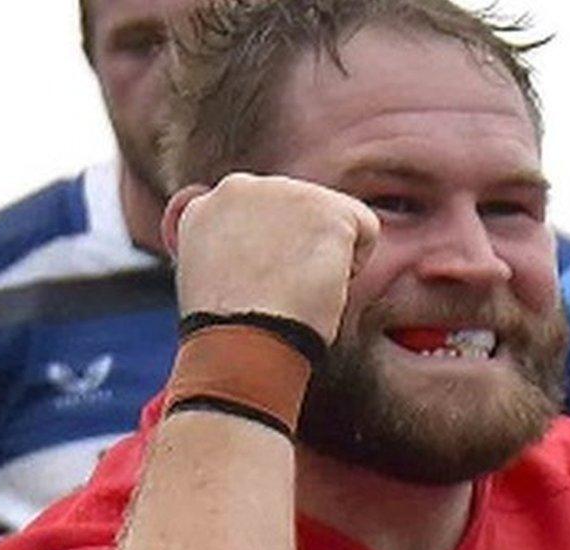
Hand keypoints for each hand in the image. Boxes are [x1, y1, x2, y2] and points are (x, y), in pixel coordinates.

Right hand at [162, 174, 379, 342]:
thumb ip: (226, 251)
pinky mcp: (325, 207)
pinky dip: (355, 262)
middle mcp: (239, 187)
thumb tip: (257, 253)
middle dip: (296, 248)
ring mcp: (283, 192)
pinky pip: (364, 228)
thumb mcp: (206, 285)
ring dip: (320, 256)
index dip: (265, 255)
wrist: (241, 343)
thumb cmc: (227, 334)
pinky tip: (324, 286)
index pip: (252, 218)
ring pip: (327, 220)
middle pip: (294, 213)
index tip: (258, 289)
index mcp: (205, 206)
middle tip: (280, 295)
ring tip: (295, 293)